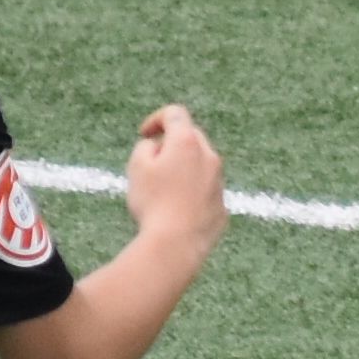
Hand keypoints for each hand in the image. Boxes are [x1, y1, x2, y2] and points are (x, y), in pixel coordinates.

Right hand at [121, 103, 227, 248]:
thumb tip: (158, 147)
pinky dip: (192, 195)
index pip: (175, 114)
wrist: (175, 244)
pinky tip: (175, 212)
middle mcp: (210, 158)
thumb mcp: (136, 167)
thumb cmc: (152, 203)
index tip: (145, 134)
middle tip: (152, 163)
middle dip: (172, 144)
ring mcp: (219, 183)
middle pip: (191, 138)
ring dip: (184, 170)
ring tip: (162, 192)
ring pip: (201, 166)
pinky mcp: (221, 208)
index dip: (157, 119)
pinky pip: (205, 193)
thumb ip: (145, 147)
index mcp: (187, 143)